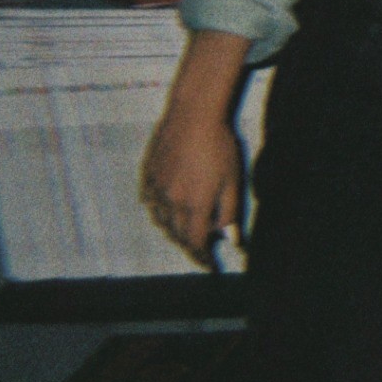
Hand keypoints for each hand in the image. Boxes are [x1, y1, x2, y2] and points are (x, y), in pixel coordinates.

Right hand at [140, 109, 241, 266]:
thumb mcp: (233, 182)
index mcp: (194, 206)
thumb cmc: (219, 147)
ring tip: (186, 231)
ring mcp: (156, 188)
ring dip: (173, 230)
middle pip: (177, 234)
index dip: (203, 258)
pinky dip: (159, 211)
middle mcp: (170, 202)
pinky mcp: (148, 174)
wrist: (193, 115)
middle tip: (202, 249)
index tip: (210, 266)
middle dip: (190, 245)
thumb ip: (228, 213)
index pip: (196, 243)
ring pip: (161, 220)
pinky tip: (166, 209)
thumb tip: (230, 240)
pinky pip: (150, 202)